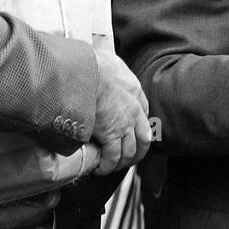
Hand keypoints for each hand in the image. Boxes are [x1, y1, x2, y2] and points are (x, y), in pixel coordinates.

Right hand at [89, 51, 150, 175]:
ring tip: (110, 167)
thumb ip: (108, 66)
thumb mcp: (107, 59)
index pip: (144, 113)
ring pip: (129, 152)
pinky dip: (106, 166)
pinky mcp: (110, 135)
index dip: (138, 126)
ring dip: (121, 162)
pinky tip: (99, 169)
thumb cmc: (91, 62)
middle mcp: (134, 110)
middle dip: (138, 152)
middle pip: (143, 138)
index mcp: (134, 90)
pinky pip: (112, 157)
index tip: (131, 133)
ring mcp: (124, 124)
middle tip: (128, 159)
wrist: (84, 71)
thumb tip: (98, 60)